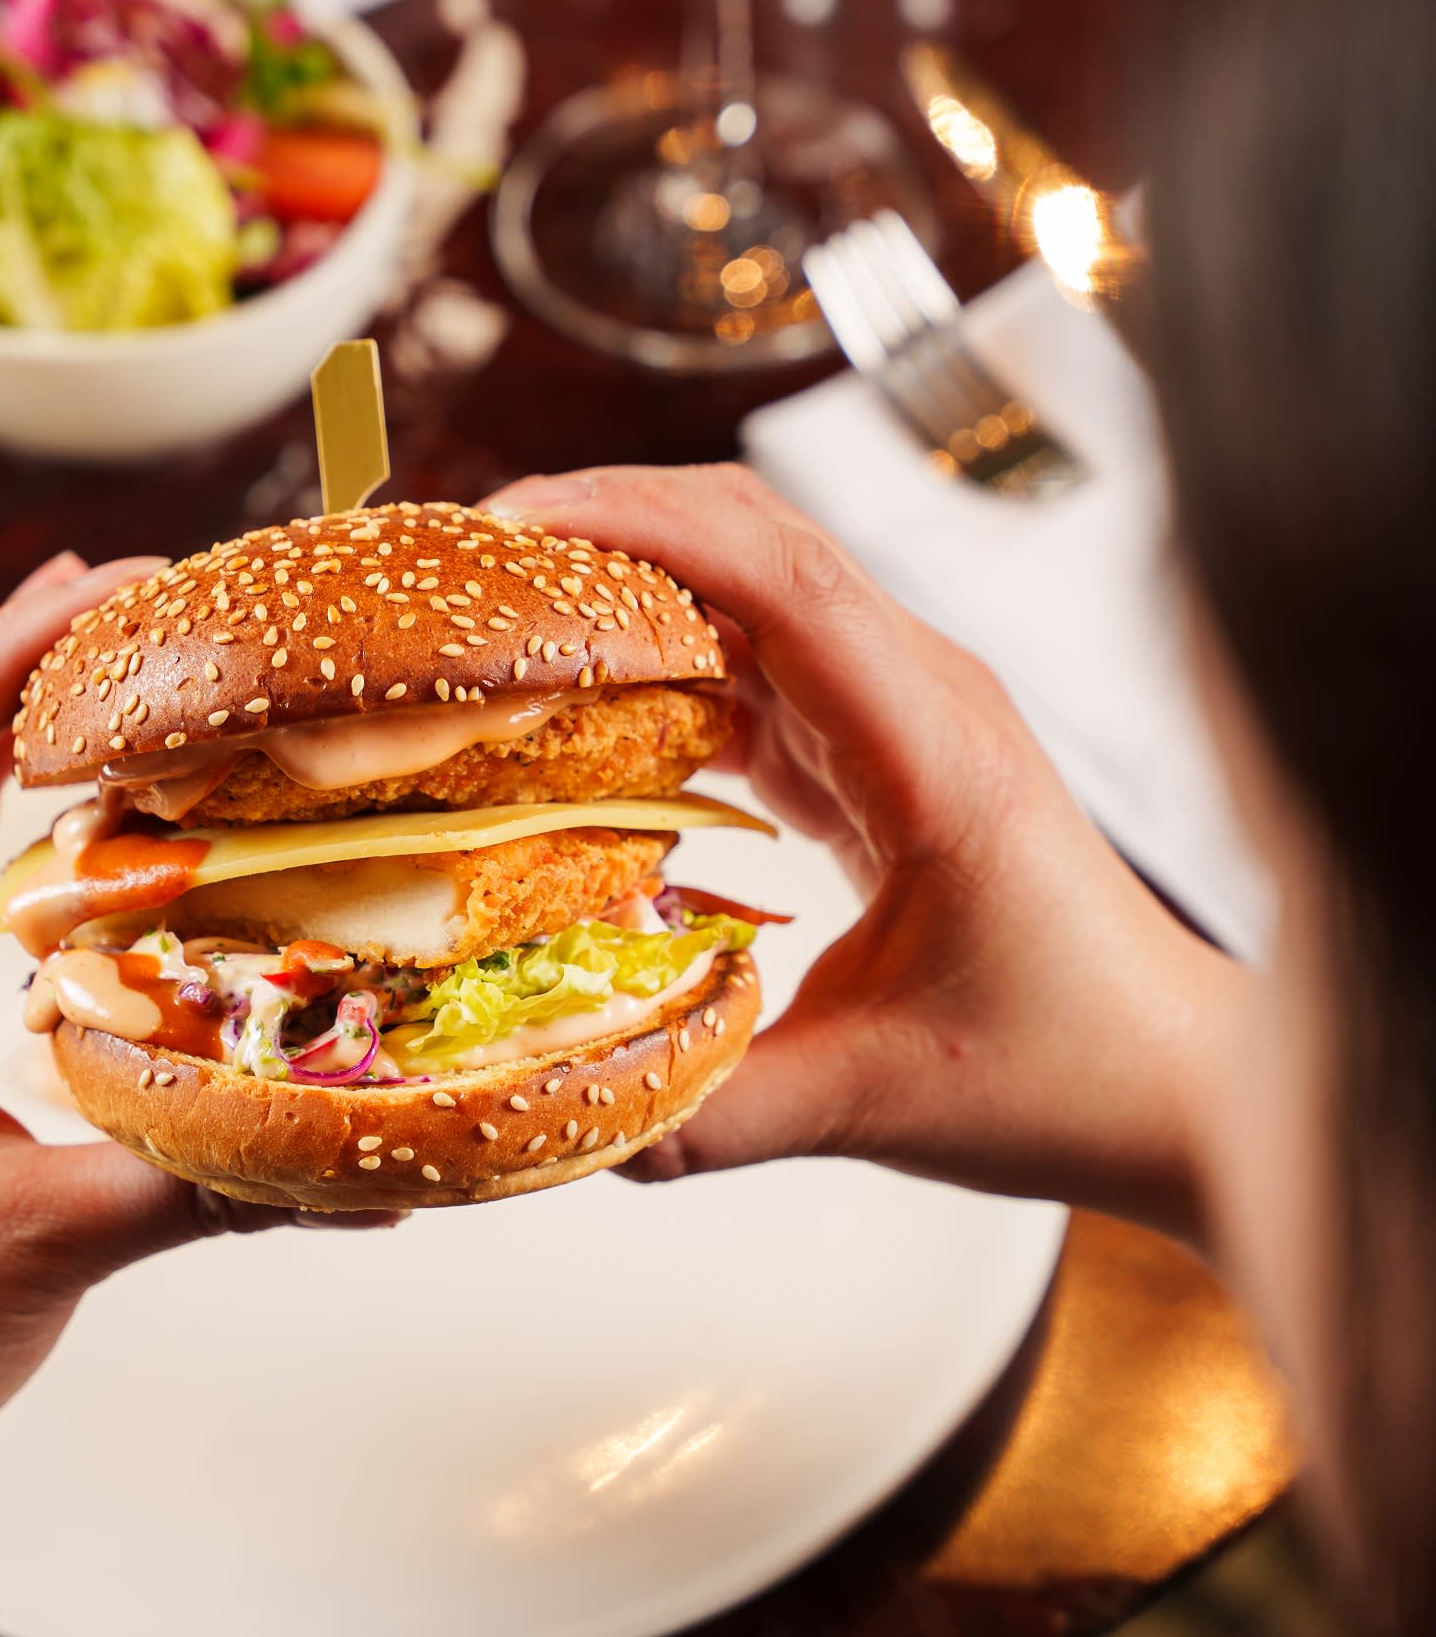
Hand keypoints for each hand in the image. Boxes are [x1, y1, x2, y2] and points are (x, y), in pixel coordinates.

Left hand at [0, 556, 295, 1526]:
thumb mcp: (45, 1243)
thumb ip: (204, 1184)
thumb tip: (366, 1158)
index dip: (14, 663)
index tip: (109, 583)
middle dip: (33, 677)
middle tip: (142, 592)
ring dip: (39, 759)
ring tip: (136, 681)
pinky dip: (56, 866)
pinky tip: (130, 848)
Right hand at [490, 465, 1246, 1243]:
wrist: (1164, 1081)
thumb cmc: (1066, 1073)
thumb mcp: (876, 1105)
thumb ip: (714, 1113)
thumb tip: (570, 1117)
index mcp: (939, 753)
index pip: (785, 581)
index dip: (645, 527)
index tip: (522, 523)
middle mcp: (925, 701)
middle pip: (756, 542)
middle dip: (609, 519)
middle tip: (472, 552)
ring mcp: (902, 716)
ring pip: (750, 590)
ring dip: (629, 582)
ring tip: (499, 610)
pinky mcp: (876, 753)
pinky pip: (752, 669)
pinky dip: (660, 664)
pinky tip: (574, 705)